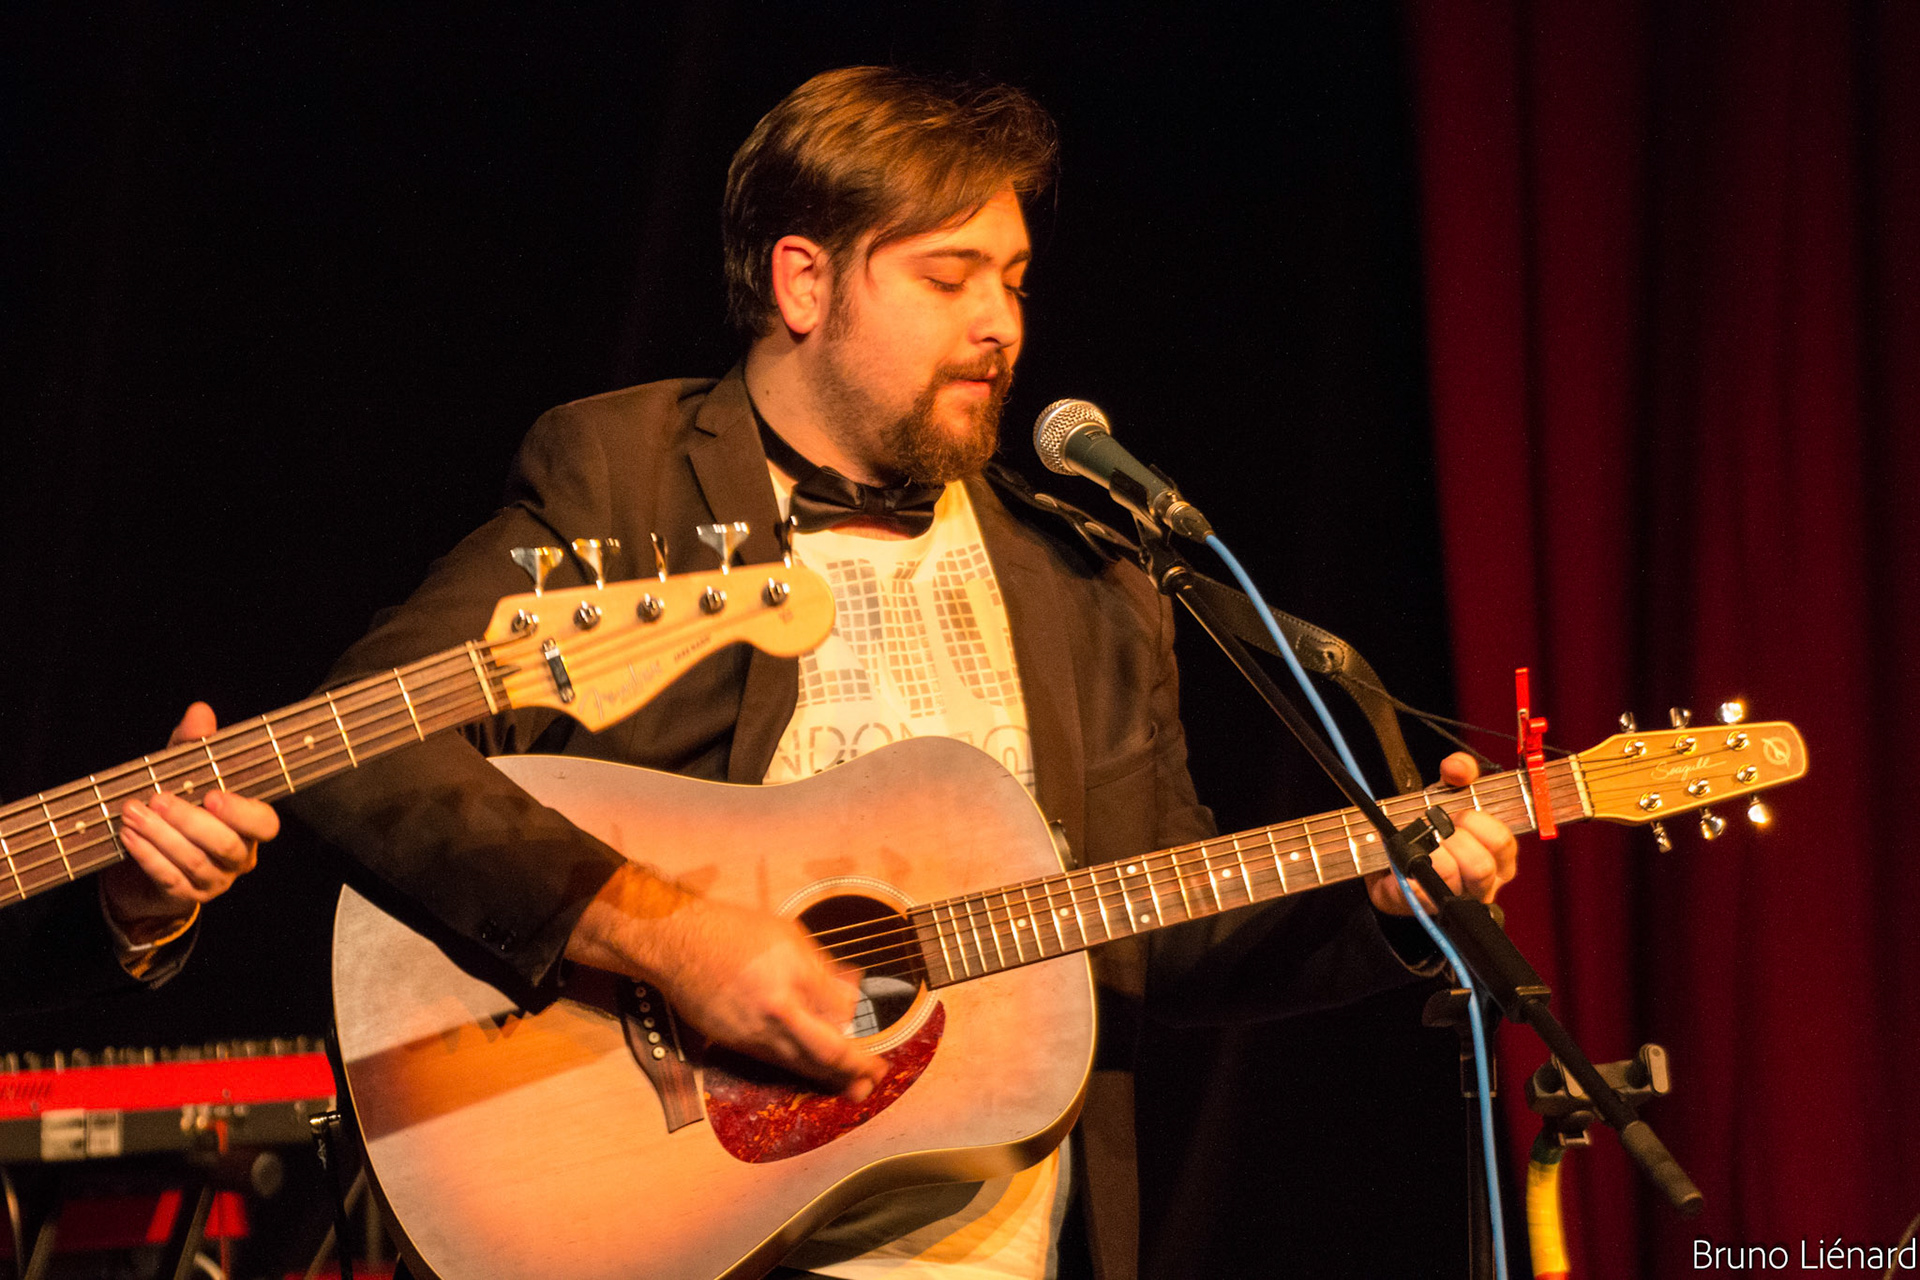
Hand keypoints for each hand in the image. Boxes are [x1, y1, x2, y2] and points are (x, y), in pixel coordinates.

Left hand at [100, 702, 280, 938]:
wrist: (146, 866)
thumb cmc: (176, 811)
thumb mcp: (184, 775)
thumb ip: (193, 746)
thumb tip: (200, 712)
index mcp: (249, 827)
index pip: (264, 824)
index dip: (242, 812)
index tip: (213, 795)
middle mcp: (238, 857)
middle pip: (225, 844)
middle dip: (189, 820)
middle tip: (157, 799)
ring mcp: (213, 880)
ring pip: (194, 861)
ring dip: (160, 835)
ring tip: (132, 812)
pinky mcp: (185, 897)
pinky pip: (169, 879)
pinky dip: (147, 856)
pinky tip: (128, 836)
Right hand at [567, 865, 888, 1100]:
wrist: (677, 944)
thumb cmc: (732, 931)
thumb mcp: (788, 935)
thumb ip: (822, 967)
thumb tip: (851, 990)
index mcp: (794, 974)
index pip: (842, 1011)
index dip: (862, 1024)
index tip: (875, 1029)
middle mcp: (777, 1008)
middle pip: (827, 1049)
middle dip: (857, 1066)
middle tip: (876, 1074)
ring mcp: (755, 1030)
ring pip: (801, 1064)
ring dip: (832, 1078)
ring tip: (857, 1088)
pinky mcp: (738, 1043)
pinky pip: (776, 1062)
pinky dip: (801, 1070)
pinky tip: (816, 1074)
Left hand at [1366, 752, 1517, 916]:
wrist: (1392, 854)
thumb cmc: (1432, 825)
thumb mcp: (1449, 792)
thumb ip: (1459, 773)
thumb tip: (1457, 767)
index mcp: (1498, 855)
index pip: (1502, 841)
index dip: (1478, 823)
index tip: (1459, 813)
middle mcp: (1486, 882)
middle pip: (1481, 866)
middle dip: (1452, 839)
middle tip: (1435, 828)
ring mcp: (1458, 899)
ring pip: (1450, 878)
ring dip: (1430, 854)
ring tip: (1419, 844)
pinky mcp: (1425, 908)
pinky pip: (1420, 893)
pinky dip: (1409, 874)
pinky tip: (1403, 866)